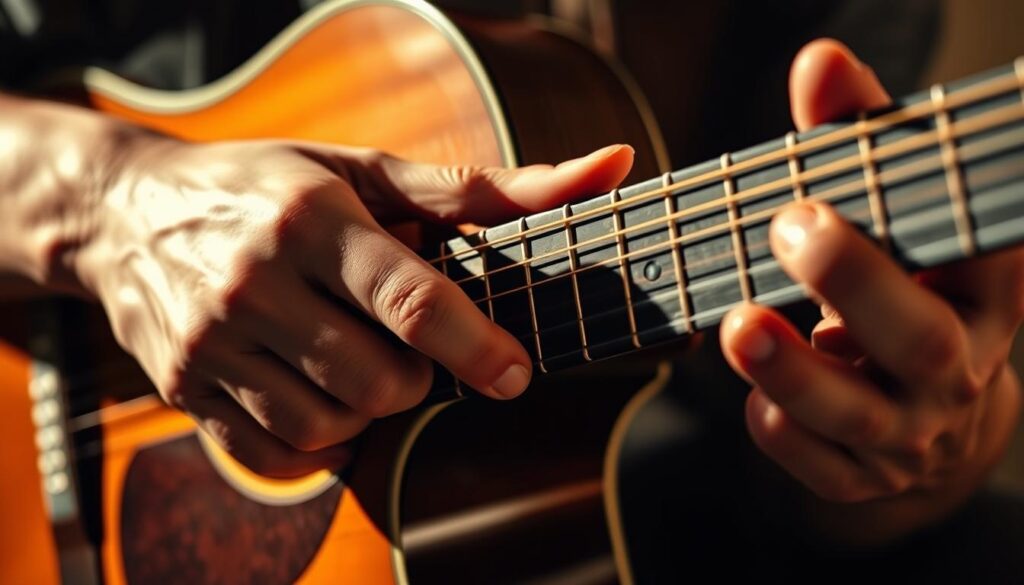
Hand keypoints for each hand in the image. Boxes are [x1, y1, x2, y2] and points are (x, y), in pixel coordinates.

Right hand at [74, 136, 632, 476]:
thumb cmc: (266, 185)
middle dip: (417, 375)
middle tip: (403, 343)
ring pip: (333, 424)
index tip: (514, 372)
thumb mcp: (363, 170)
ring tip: (354, 359)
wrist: (125, 213)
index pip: (410, 301)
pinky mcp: (184, 389)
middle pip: (381, 380)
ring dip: (368, 406)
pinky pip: (278, 455)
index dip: (477, 346)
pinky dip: (317, 439)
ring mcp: (212, 343)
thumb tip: (608, 168)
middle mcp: (255, 282)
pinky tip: (317, 393)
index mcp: (310, 219)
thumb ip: (485, 187)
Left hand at [720, 40, 1022, 513]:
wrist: (930, 413)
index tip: (882, 165)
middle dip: (855, 282)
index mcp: (982, 295)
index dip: (954, 211)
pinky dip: (782, 433)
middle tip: (794, 225)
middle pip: (922, 340)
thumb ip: (858, 146)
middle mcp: (957, 368)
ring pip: (862, 416)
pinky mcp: (863, 476)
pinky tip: (755, 401)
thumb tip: (820, 62)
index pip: (990, 252)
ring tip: (740, 325)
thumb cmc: (901, 292)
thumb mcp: (891, 224)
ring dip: (796, 373)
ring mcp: (912, 431)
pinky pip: (822, 466)